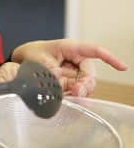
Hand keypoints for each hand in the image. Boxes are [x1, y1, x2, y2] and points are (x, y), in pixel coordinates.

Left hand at [10, 39, 127, 96]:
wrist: (24, 60)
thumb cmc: (33, 54)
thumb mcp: (38, 59)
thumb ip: (48, 69)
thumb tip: (58, 77)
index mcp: (71, 48)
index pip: (95, 51)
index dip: (110, 59)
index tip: (122, 67)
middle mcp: (77, 60)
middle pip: (90, 73)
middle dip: (86, 84)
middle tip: (77, 92)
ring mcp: (75, 72)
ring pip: (86, 84)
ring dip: (81, 92)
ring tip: (72, 95)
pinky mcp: (71, 82)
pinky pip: (77, 91)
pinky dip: (74, 96)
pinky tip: (68, 99)